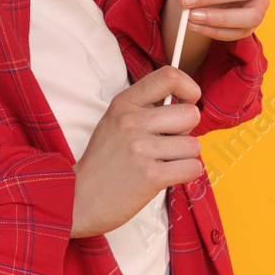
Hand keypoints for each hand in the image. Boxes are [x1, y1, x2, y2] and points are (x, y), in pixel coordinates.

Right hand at [71, 66, 202, 237]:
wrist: (80, 197)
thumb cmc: (103, 161)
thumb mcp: (114, 122)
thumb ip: (145, 109)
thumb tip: (185, 104)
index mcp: (124, 103)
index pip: (168, 77)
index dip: (189, 87)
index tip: (190, 101)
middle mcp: (132, 121)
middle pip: (190, 114)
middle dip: (187, 131)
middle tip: (170, 142)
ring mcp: (141, 148)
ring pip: (194, 145)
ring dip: (185, 157)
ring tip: (163, 162)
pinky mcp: (151, 175)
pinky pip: (193, 168)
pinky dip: (186, 174)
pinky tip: (167, 175)